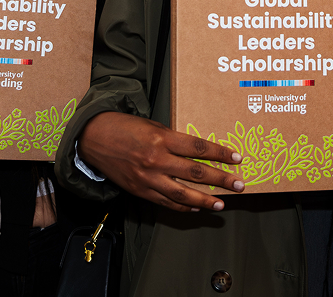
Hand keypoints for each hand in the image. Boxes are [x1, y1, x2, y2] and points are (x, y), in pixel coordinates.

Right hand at [77, 112, 243, 212]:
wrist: (93, 138)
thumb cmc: (124, 127)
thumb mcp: (152, 125)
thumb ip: (173, 139)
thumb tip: (196, 152)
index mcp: (162, 138)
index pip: (199, 148)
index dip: (220, 154)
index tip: (236, 158)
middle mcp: (157, 160)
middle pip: (196, 173)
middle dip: (221, 180)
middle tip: (239, 185)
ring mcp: (148, 178)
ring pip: (182, 194)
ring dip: (205, 200)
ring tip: (221, 204)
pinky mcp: (139, 190)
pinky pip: (165, 202)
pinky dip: (182, 206)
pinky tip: (195, 208)